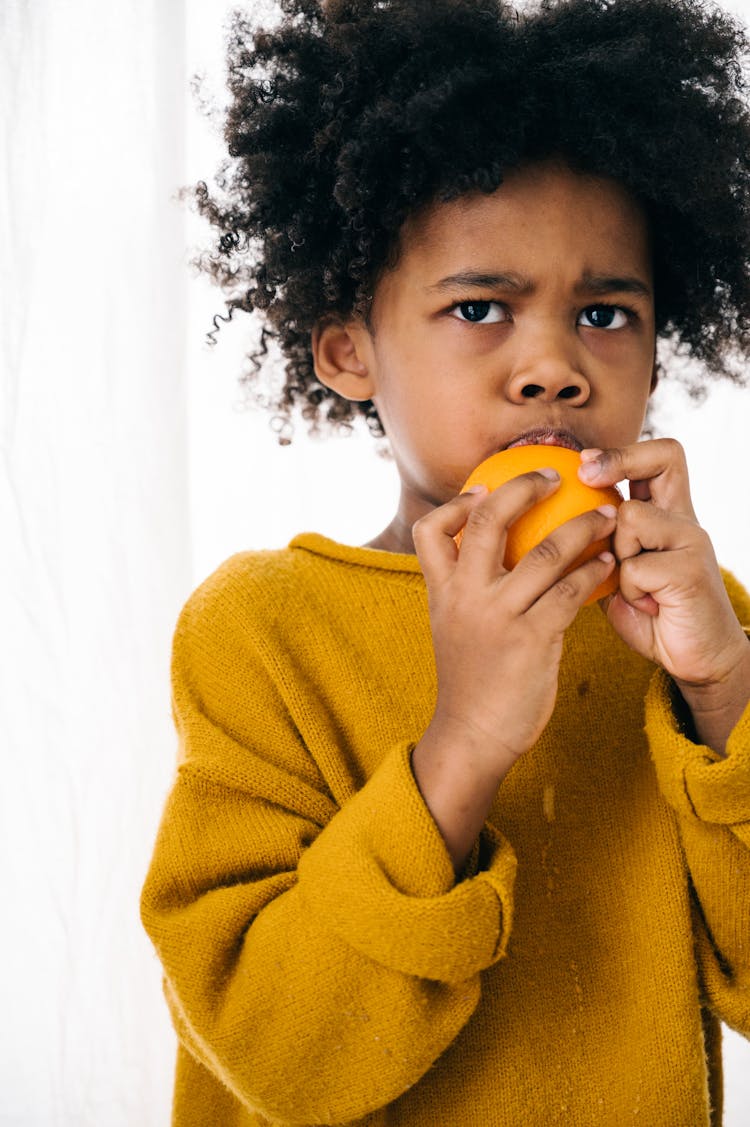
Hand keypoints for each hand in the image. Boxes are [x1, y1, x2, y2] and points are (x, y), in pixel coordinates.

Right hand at [413, 469, 617, 775]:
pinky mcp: (532, 640)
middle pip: (489, 520)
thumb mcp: (453, 626)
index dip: (457, 502)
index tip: (484, 489)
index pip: (430, 529)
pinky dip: (593, 571)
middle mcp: (466, 597)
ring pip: (544, 552)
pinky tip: (608, 564)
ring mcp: (498, 617)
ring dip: (582, 527)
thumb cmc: (471, 679)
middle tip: (554, 476)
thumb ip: (467, 589)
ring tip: (606, 516)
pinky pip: (570, 591)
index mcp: (442, 592)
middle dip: (524, 487)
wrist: (474, 735)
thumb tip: (495, 552)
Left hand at [579, 438, 749, 750]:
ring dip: (617, 553)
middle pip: (664, 458)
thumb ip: (600, 545)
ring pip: (631, 518)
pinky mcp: (690, 569)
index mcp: (667, 514)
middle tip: (585, 473)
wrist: (696, 657)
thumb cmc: (651, 614)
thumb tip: (541, 524)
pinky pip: (634, 566)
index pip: (660, 459)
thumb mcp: (619, 572)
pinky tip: (648, 606)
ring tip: (633, 585)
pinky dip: (629, 590)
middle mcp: (684, 519)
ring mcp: (691, 540)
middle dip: (621, 458)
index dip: (624, 451)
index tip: (583, 462)